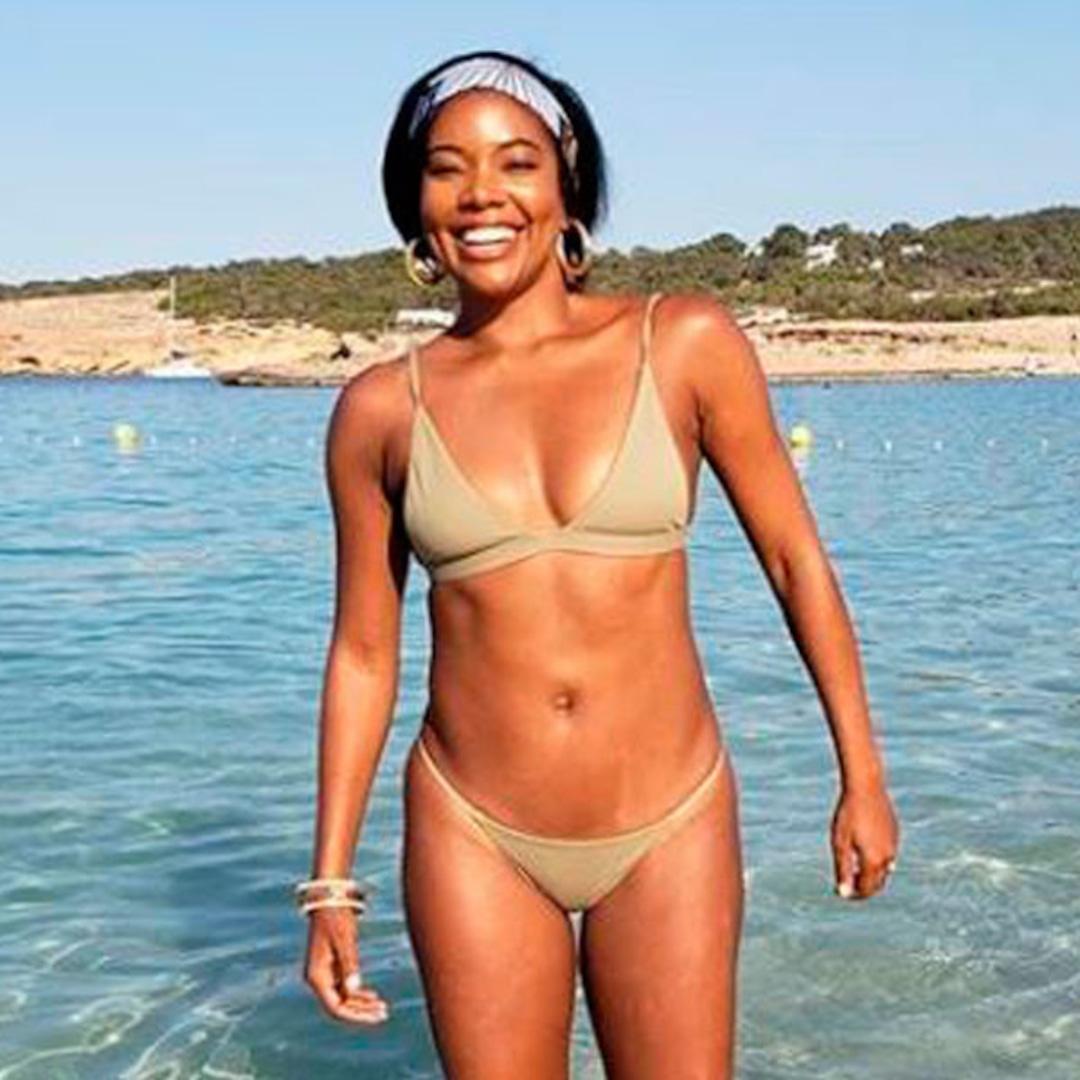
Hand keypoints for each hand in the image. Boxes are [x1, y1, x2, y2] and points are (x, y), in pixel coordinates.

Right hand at [303, 907, 388, 1024]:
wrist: (329, 897)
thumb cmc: (336, 916)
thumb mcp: (345, 940)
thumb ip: (349, 965)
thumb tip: (353, 991)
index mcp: (317, 976)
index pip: (336, 1007)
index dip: (356, 1015)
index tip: (375, 1014)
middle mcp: (318, 979)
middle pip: (340, 1006)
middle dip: (362, 1012)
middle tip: (384, 1013)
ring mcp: (324, 974)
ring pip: (344, 999)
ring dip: (362, 1005)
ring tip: (383, 1008)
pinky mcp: (332, 968)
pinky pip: (345, 988)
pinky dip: (359, 994)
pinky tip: (374, 997)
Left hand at [830, 783, 899, 900]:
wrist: (866, 788)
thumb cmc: (848, 815)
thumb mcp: (840, 844)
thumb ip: (842, 870)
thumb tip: (843, 893)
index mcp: (874, 861)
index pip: (867, 889)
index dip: (854, 894)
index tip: (841, 892)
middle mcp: (888, 857)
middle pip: (878, 882)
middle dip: (864, 887)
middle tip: (848, 885)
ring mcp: (894, 844)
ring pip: (885, 869)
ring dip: (872, 873)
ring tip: (855, 869)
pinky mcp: (895, 833)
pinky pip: (888, 853)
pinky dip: (877, 859)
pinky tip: (864, 851)